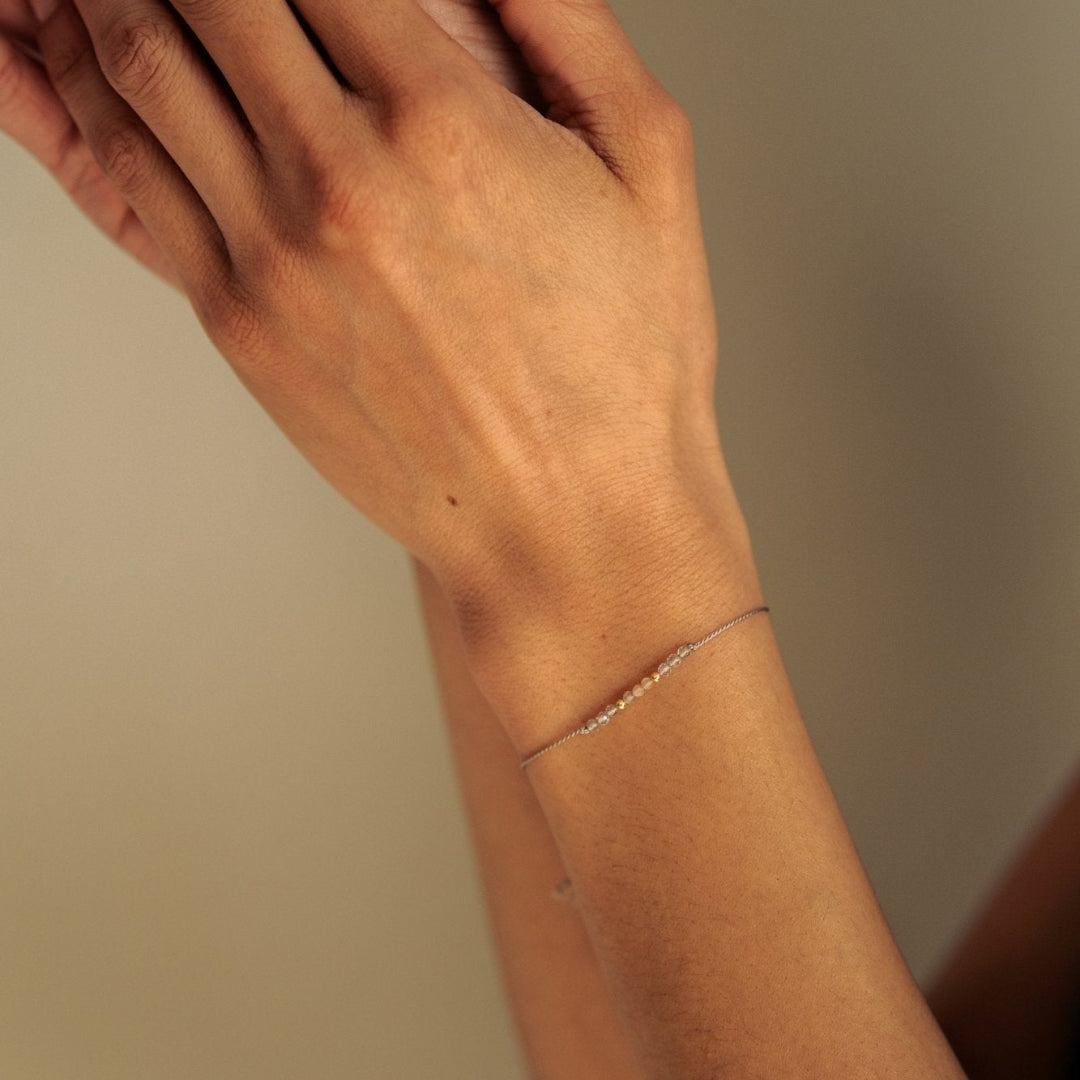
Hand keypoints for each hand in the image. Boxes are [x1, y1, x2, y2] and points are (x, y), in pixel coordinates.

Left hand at [34, 0, 723, 647]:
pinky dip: (103, 98)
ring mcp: (270, 260)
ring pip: (139, 68)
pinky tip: (111, 65)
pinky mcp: (236, 326)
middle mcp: (337, 182)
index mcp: (443, 122)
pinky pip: (133, 177)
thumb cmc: (621, 364)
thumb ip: (562, 17)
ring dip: (124, 0)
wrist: (567, 522)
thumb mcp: (646, 162)